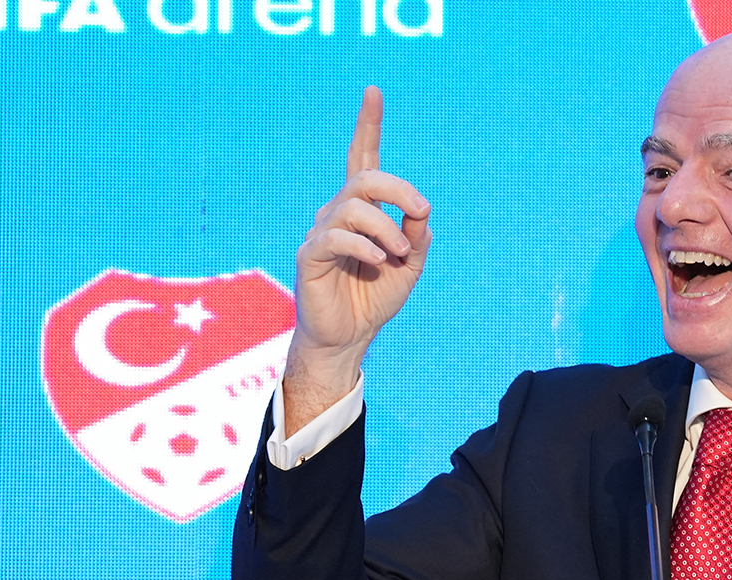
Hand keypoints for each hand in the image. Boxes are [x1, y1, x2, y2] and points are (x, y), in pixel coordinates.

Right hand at [283, 86, 431, 433]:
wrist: (349, 337)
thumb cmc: (375, 298)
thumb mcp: (410, 265)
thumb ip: (417, 237)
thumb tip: (420, 213)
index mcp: (362, 210)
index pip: (364, 159)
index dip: (368, 125)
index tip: (374, 91)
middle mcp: (338, 213)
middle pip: (365, 178)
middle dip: (399, 189)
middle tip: (421, 213)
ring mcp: (322, 232)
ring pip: (354, 206)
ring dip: (386, 228)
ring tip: (398, 255)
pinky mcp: (310, 255)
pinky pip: (336, 236)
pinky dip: (365, 246)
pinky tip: (380, 262)